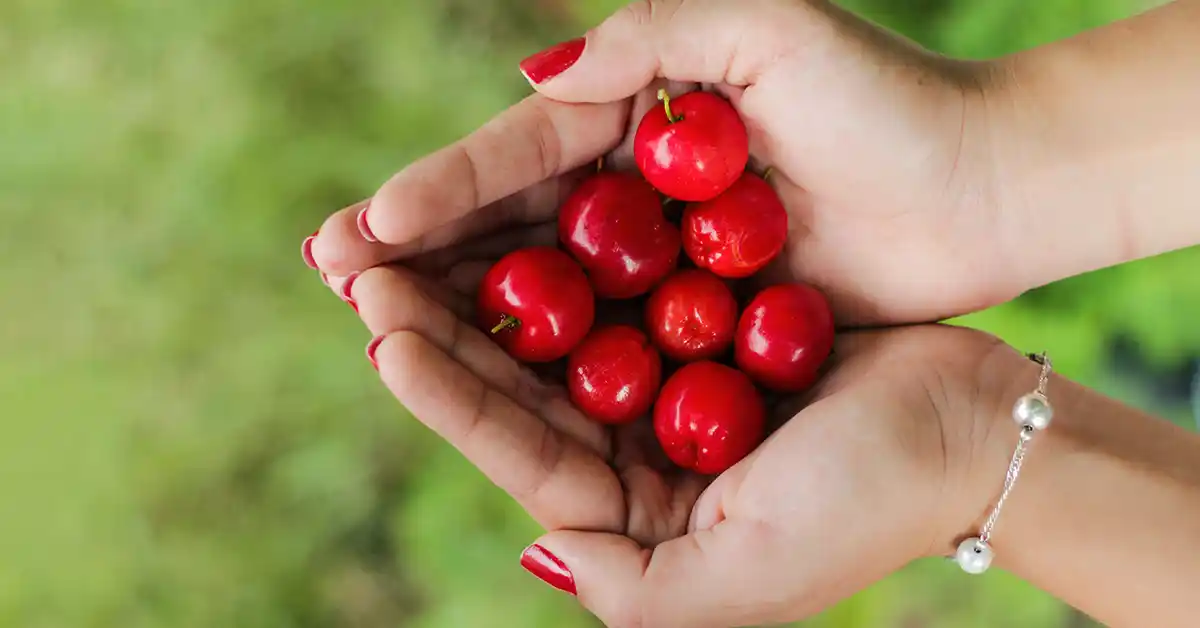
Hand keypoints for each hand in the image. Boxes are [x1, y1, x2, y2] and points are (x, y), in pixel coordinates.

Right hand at [305, 0, 1018, 325]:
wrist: (985, 188)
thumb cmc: (886, 100)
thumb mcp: (765, 29)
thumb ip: (651, 39)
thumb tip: (539, 77)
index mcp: (641, 112)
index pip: (520, 150)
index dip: (441, 187)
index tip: (368, 223)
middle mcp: (636, 185)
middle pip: (510, 220)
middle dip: (421, 247)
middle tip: (332, 272)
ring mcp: (661, 256)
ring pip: (542, 284)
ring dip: (459, 303)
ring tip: (374, 320)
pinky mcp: (696, 314)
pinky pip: (606, 338)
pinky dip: (542, 355)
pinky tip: (477, 372)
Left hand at [325, 261, 1014, 626]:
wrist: (971, 428)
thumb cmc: (865, 506)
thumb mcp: (742, 580)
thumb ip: (636, 593)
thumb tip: (538, 549)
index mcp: (634, 516)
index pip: (521, 452)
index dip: (448, 396)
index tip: (383, 336)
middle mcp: (638, 450)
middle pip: (521, 384)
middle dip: (441, 328)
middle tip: (363, 269)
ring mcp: (666, 382)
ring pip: (556, 327)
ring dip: (486, 282)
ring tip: (410, 234)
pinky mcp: (700, 321)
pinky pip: (619, 281)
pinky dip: (567, 248)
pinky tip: (513, 207)